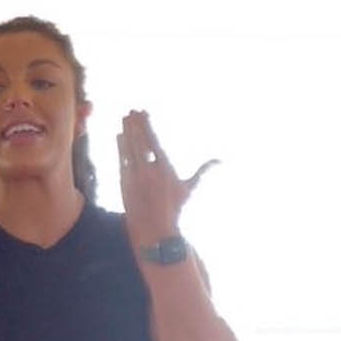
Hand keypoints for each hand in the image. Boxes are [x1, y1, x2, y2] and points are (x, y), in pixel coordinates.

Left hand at [116, 110, 217, 247]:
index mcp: (164, 168)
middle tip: (130, 110)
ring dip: (126, 132)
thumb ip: (203, 171)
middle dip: (135, 124)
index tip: (143, 112)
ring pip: (128, 148)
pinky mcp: (124, 183)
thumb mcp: (189, 189)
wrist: (154, 229)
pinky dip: (120, 147)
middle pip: (139, 141)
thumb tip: (221, 161)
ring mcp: (134, 176)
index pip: (153, 140)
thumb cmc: (174, 209)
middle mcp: (148, 170)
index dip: (146, 125)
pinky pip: (121, 160)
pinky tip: (119, 136)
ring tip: (124, 118)